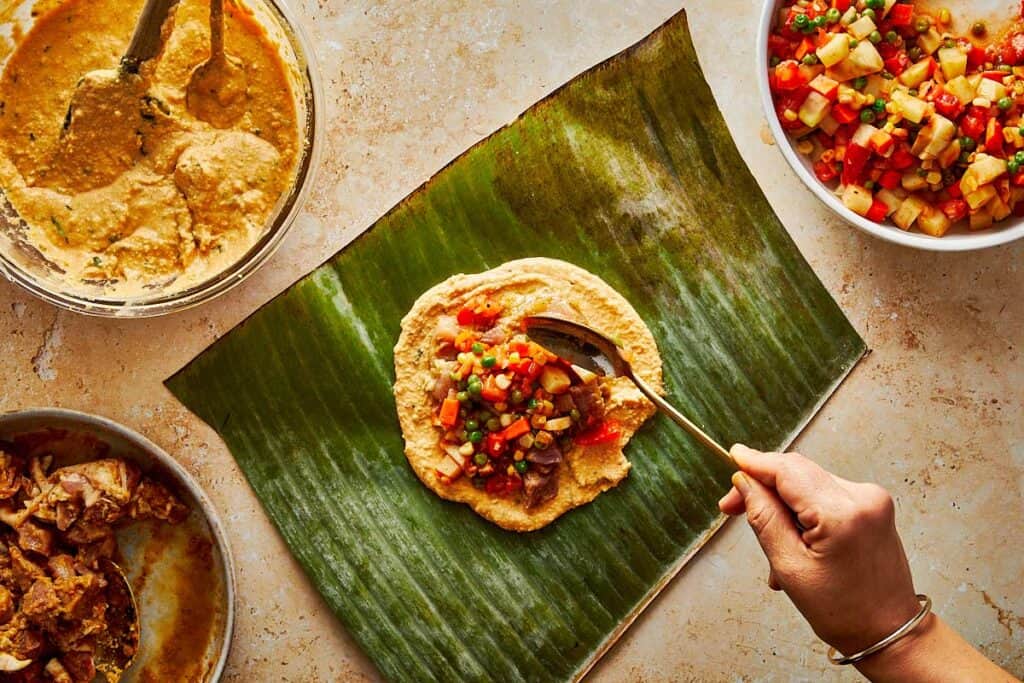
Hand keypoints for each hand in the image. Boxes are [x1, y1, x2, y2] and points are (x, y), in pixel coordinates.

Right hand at [718, 445, 920, 654]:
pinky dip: (804, 512)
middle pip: (798, 473)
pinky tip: (795, 542)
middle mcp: (862, 497)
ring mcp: (872, 499)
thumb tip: (745, 483)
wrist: (890, 631)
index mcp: (841, 513)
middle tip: (732, 508)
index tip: (733, 456)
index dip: (755, 462)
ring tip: (772, 546)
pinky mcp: (873, 506)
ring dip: (783, 506)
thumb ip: (764, 517)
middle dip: (763, 487)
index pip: (787, 470)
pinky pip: (825, 496)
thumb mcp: (789, 566)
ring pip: (809, 484)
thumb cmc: (844, 610)